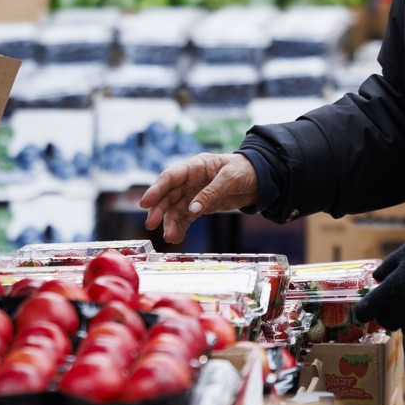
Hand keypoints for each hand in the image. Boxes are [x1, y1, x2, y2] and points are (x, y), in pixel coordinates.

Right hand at [139, 153, 258, 243]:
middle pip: (168, 195)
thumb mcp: (230, 179)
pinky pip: (186, 217)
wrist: (260, 180)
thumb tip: (192, 209)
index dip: (156, 189)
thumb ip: (211, 193)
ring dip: (170, 223)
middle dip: (159, 210)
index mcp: (195, 167)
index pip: (170, 177)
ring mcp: (194, 193)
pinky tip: (177, 238)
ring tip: (170, 238)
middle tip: (152, 225)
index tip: (145, 203)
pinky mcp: (200, 206)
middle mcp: (190, 180)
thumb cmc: (245, 170)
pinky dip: (181, 227)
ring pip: (175, 209)